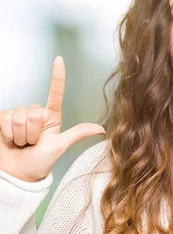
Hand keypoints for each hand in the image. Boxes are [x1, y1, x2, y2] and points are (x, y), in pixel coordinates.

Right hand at [0, 56, 105, 181]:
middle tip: (32, 143)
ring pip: (19, 116)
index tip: (59, 58)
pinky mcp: (2, 119)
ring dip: (20, 135)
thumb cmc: (40, 162)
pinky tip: (9, 141)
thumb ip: (77, 134)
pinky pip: (5, 120)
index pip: (55, 92)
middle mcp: (35, 113)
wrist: (18, 174)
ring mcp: (18, 115)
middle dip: (33, 132)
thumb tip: (102, 129)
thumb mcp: (60, 147)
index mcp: (52, 116)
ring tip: (22, 144)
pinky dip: (8, 135)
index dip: (57, 76)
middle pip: (34, 112)